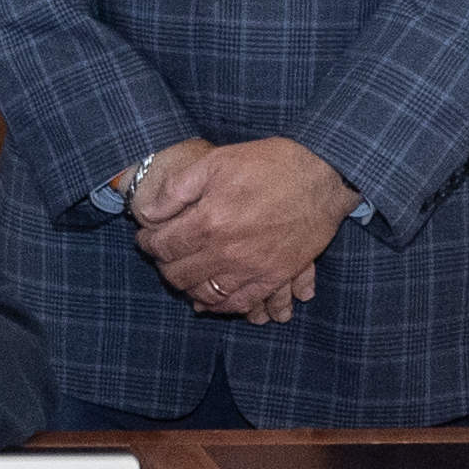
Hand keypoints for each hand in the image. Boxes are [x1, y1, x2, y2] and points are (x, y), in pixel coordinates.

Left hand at [135, 136, 352, 320]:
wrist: (322, 176)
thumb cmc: (269, 164)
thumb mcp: (216, 162)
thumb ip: (177, 189)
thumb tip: (148, 212)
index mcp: (208, 221)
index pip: (162, 246)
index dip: (147, 243)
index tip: (146, 238)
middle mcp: (226, 252)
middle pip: (178, 275)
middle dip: (163, 266)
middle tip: (163, 256)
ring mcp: (251, 269)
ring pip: (205, 295)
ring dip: (187, 288)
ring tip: (183, 275)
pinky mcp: (273, 277)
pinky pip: (240, 303)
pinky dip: (221, 306)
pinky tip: (211, 300)